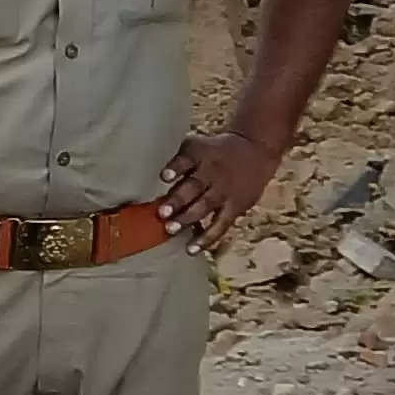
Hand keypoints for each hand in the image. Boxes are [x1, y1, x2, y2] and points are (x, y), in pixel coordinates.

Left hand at [160, 131, 278, 251]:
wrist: (255, 151)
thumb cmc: (213, 152)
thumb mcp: (196, 145)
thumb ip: (175, 158)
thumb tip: (139, 173)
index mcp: (200, 154)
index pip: (186, 160)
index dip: (175, 168)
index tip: (164, 176)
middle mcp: (213, 172)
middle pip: (195, 186)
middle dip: (178, 200)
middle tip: (162, 212)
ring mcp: (225, 191)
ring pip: (205, 206)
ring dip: (187, 219)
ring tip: (170, 229)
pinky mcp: (235, 206)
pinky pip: (220, 224)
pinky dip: (207, 238)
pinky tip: (191, 249)